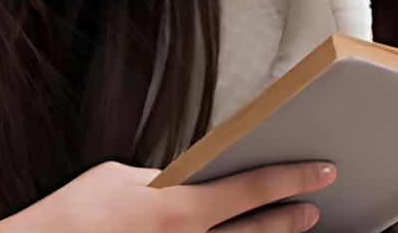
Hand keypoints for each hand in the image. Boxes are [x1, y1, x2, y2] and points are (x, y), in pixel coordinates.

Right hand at [0, 160, 337, 232]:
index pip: (252, 188)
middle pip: (257, 232)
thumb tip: (187, 183)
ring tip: (290, 230)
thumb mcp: (123, 177)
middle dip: (290, 218)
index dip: (292, 178)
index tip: (321, 171)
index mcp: (181, 209)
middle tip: (314, 208)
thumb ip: (165, 181)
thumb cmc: (76, 213)